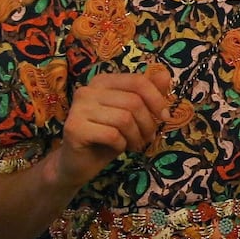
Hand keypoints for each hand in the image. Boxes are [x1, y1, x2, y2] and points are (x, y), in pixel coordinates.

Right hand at [54, 66, 171, 189]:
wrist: (77, 163)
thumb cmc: (107, 137)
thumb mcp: (132, 114)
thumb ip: (147, 94)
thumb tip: (165, 75)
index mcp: (102, 81)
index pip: (137, 81)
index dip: (157, 100)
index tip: (165, 117)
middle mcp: (87, 90)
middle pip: (133, 101)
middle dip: (148, 123)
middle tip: (148, 138)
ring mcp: (78, 108)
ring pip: (124, 119)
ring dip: (136, 136)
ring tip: (134, 144)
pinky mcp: (74, 128)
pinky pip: (112, 135)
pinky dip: (122, 145)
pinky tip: (118, 148)